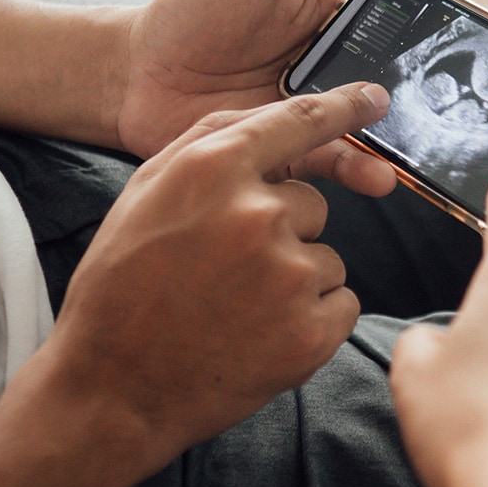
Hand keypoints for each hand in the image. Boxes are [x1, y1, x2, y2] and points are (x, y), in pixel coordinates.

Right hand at [50, 82, 390, 468]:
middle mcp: (260, 213)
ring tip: (237, 307)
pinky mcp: (312, 331)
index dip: (343, 108)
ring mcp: (290, 274)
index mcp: (213, 170)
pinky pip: (342, 303)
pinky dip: (313, 319)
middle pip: (311, 204)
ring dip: (296, 278)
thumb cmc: (121, 287)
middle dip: (282, 231)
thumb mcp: (145, 194)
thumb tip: (273, 120)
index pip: (300, 121)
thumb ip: (210, 147)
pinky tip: (262, 334)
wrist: (114, 387)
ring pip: (327, 257)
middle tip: (227, 270)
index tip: (373, 99)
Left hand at [116, 0, 430, 171]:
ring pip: (362, 134)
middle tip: (441, 117)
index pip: (394, 36)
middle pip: (386, 92)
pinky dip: (353, 172)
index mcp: (334, 29)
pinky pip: (326, 165)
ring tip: (405, 161)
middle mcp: (328, 77)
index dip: (425, 43)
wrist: (134, 70)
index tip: (457, 48)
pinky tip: (374, 174)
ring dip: (389, 150)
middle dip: (415, 107)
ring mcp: (308, 120)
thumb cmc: (199, 7)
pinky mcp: (286, 157)